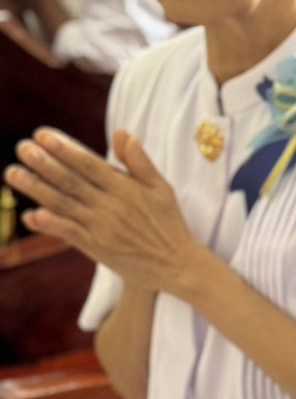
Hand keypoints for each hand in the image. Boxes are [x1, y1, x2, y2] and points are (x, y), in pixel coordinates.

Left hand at [5, 127, 202, 292]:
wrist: (177, 265)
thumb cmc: (169, 224)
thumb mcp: (162, 188)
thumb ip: (140, 161)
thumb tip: (123, 133)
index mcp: (126, 188)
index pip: (90, 164)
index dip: (65, 149)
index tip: (43, 135)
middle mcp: (112, 206)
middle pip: (72, 181)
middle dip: (44, 163)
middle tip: (22, 147)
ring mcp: (103, 228)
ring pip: (64, 204)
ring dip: (36, 189)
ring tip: (13, 173)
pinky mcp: (98, 248)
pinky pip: (70, 234)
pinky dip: (51, 225)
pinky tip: (32, 215)